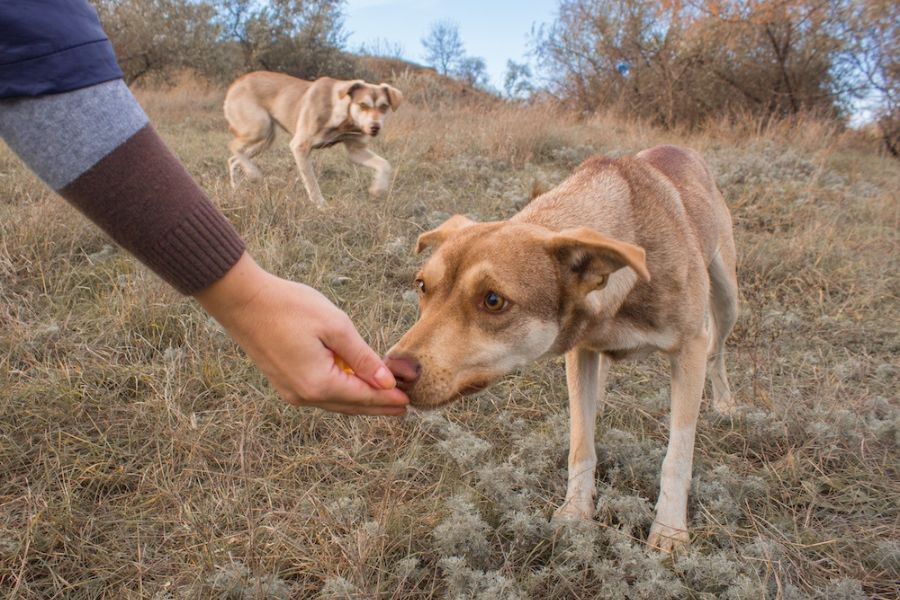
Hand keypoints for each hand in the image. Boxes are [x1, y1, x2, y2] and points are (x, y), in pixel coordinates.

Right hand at [195, 253, 408, 414]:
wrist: (244, 300)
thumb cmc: (290, 307)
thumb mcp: (335, 327)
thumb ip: (362, 357)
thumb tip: (385, 382)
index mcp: (318, 384)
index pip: (363, 396)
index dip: (388, 398)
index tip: (410, 400)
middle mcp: (303, 395)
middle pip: (350, 405)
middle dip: (378, 405)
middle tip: (404, 407)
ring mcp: (291, 391)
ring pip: (335, 402)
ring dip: (360, 399)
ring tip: (384, 397)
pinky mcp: (285, 381)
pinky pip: (321, 393)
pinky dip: (342, 391)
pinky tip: (354, 384)